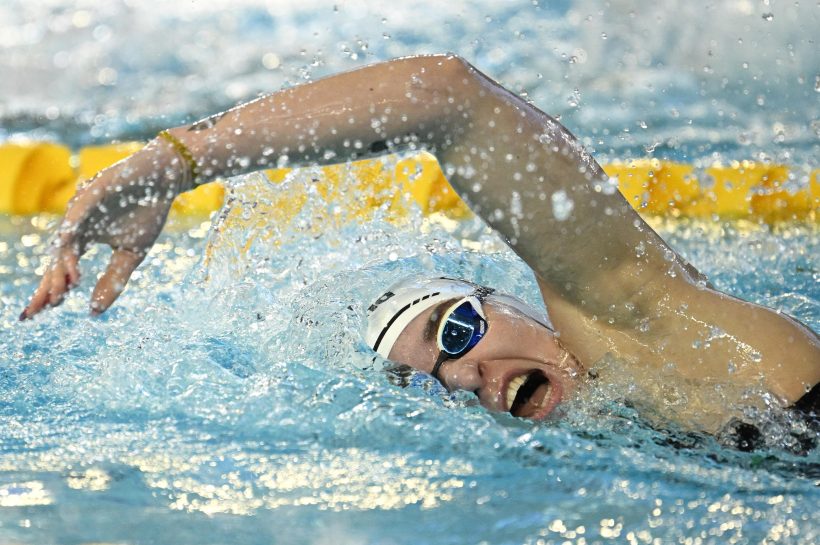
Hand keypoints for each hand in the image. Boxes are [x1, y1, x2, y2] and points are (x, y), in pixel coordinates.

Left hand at [21, 139, 184, 318]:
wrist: (163, 181)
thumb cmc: (146, 214)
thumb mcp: (130, 256)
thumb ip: (113, 280)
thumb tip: (93, 312)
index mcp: (84, 239)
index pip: (61, 269)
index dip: (49, 291)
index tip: (36, 315)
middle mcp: (78, 225)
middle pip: (57, 259)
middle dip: (48, 285)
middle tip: (41, 309)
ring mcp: (83, 209)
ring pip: (65, 241)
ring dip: (62, 266)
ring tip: (61, 290)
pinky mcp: (93, 192)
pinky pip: (79, 214)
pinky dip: (72, 233)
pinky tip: (66, 249)